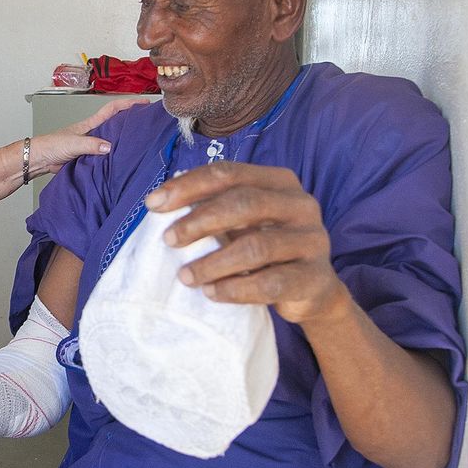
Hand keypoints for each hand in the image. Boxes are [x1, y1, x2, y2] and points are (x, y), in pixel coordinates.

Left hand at [29, 95, 155, 175]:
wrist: (39, 160)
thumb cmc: (51, 146)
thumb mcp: (73, 143)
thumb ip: (90, 145)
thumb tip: (109, 147)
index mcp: (90, 124)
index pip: (112, 110)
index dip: (128, 104)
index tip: (143, 103)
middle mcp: (93, 133)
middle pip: (116, 124)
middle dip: (131, 121)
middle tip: (148, 123)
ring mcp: (91, 145)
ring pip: (112, 140)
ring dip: (124, 141)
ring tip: (142, 143)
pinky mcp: (88, 158)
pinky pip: (106, 156)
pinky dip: (115, 157)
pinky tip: (123, 162)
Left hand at [145, 161, 348, 324]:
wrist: (313, 290)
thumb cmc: (265, 249)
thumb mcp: (242, 223)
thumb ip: (212, 208)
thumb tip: (158, 203)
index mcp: (279, 181)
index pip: (228, 173)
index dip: (188, 186)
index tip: (153, 205)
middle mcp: (300, 205)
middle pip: (244, 203)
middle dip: (199, 221)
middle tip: (169, 240)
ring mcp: (312, 240)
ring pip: (256, 246)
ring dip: (213, 262)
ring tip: (185, 276)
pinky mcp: (315, 278)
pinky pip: (271, 283)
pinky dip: (235, 289)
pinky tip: (211, 293)